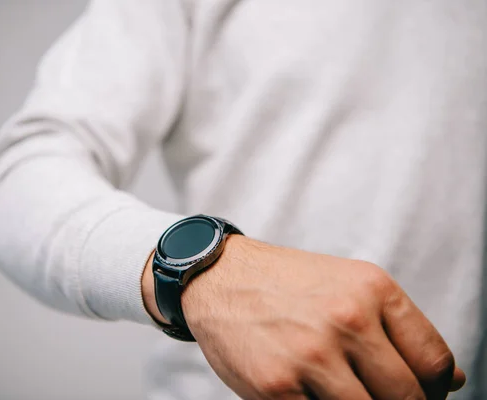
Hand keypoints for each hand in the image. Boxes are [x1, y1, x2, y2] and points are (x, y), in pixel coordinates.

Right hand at [167, 235, 464, 398]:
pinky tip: (308, 391)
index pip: (434, 362)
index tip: (417, 393)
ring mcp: (311, 356)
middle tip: (370, 393)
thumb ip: (398, 328)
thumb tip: (450, 380)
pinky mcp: (277, 387)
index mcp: (372, 289)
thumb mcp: (349, 283)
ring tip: (337, 390)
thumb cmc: (286, 284)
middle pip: (407, 398)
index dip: (433, 389)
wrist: (220, 277)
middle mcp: (347, 319)